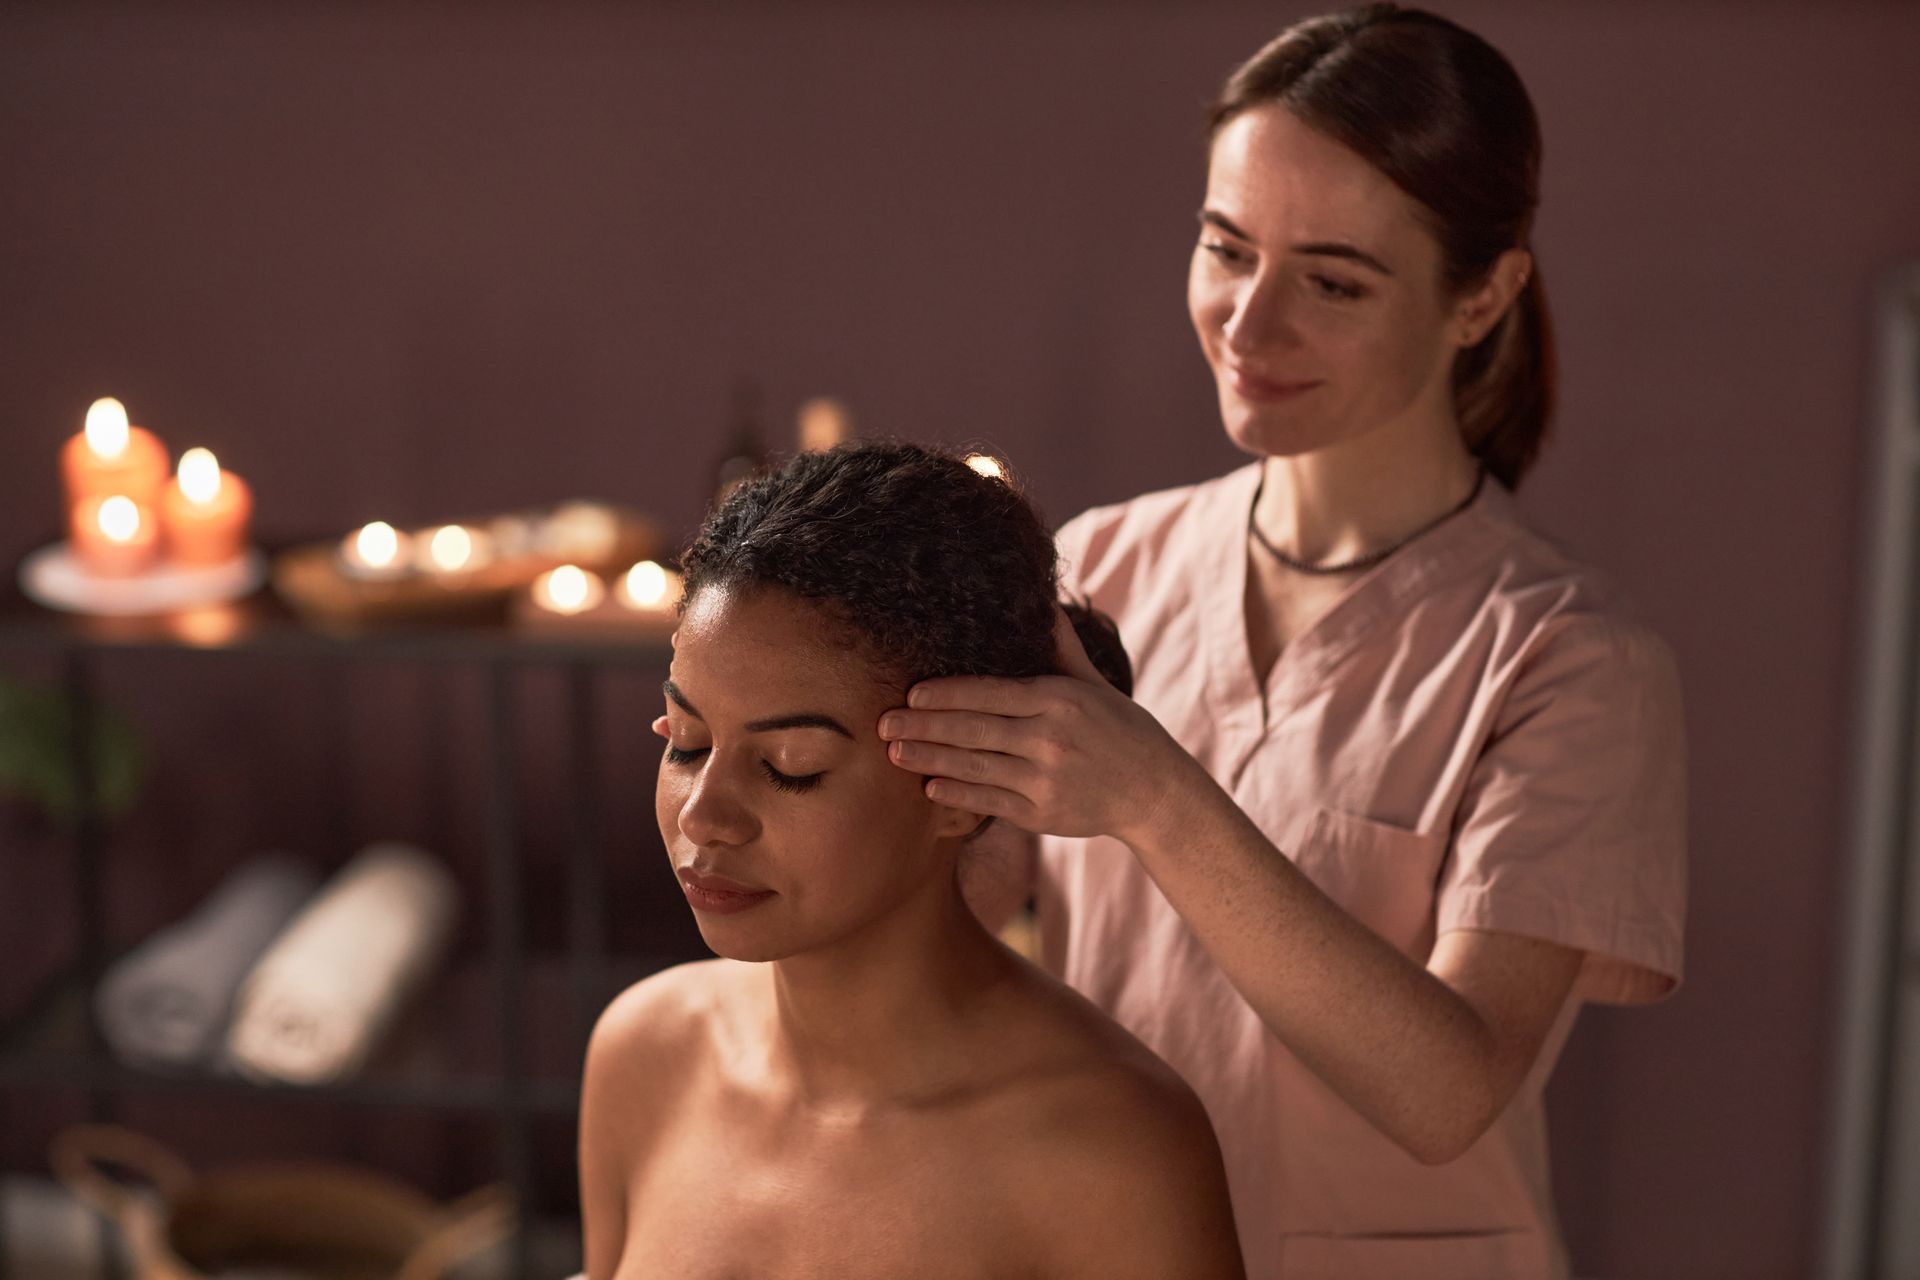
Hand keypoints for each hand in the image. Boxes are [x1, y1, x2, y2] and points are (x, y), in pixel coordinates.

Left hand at [877, 608, 1196, 844]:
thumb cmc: (1121, 730)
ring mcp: (1045, 780)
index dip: (947, 693)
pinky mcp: (1042, 814)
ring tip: (894, 752)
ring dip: (929, 759)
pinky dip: (957, 793)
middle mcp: (1049, 740)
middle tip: (882, 722)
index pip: (991, 693)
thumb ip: (1060, 646)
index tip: (911, 691)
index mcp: (1059, 700)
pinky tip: (928, 785)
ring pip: (974, 767)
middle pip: (973, 730)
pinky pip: (989, 801)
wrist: (1155, 792)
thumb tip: (1042, 601)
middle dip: (923, 725)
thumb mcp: (1094, 683)